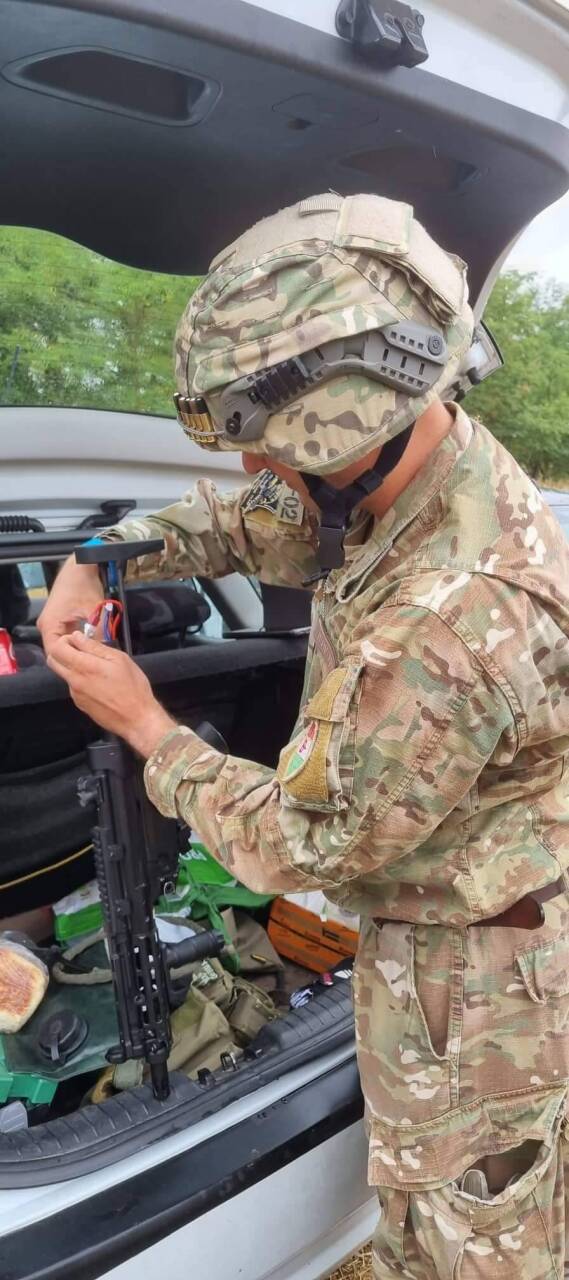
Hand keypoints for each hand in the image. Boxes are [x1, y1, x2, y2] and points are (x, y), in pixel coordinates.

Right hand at [38, 556, 103, 656]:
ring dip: (77, 648)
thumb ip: (100, 632)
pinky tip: (90, 644)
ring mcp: (51, 622)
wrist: (80, 564)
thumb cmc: (84, 584)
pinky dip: (77, 640)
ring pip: (63, 642)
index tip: (86, 666)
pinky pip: (66, 634)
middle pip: (58, 649)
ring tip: (93, 656)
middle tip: (92, 665)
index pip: (54, 652)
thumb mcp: (94, 609)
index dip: (70, 660)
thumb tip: (107, 649)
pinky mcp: (58, 618)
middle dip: (74, 656)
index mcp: (49, 624)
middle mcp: (46, 625)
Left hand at [47, 632, 175, 757]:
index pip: (57, 648)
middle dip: (62, 651)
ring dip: (73, 666)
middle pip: (52, 661)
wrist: (136, 719)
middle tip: (81, 650)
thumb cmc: (132, 686)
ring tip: (96, 669)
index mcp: (83, 666)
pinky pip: (73, 687)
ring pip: (64, 674)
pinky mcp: (79, 704)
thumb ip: (95, 647)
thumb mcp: (119, 659)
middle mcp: (74, 680)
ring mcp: (75, 694)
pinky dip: (81, 681)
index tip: (80, 640)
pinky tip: (99, 684)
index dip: (65, 639)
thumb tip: (77, 636)